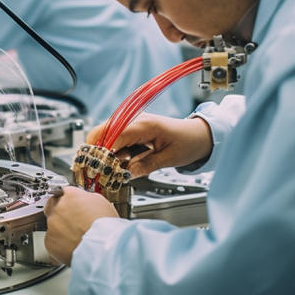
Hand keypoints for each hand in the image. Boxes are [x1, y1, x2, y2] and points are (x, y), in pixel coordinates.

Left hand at [43, 187, 117, 264]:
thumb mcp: (102, 203)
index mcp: (71, 195)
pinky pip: (52, 242)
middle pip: (53, 207)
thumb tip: (84, 201)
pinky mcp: (49, 242)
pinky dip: (59, 245)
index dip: (68, 200)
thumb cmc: (106, 227)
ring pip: (52, 226)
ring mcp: (52, 225)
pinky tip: (72, 247)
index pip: (62, 192)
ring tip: (76, 238)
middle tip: (73, 222)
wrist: (103, 248)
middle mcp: (58, 208)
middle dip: (60, 213)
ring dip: (61, 230)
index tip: (71, 206)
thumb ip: (87, 199)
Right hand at [86, 112, 212, 176]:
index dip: (100, 152)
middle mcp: (134, 119)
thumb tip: (123, 175)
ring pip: (103, 137)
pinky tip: (117, 164)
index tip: (96, 169)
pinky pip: (112, 139)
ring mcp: (130, 123)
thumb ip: (144, 167)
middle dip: (95, 154)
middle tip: (95, 173)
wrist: (198, 135)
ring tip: (109, 171)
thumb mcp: (168, 159)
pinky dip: (110, 152)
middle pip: (101, 133)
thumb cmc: (188, 142)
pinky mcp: (130, 129)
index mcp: (144, 124)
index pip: (112, 134)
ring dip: (102, 154)